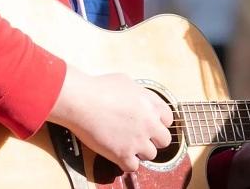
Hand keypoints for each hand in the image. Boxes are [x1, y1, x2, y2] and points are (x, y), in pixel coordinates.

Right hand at [48, 70, 172, 172]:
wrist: (81, 101)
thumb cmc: (98, 88)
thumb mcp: (126, 82)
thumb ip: (139, 94)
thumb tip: (138, 98)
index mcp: (152, 105)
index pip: (168, 119)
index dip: (158, 123)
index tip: (150, 125)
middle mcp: (149, 124)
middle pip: (164, 140)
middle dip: (153, 139)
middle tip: (140, 136)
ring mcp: (138, 140)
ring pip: (151, 155)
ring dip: (140, 151)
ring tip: (126, 144)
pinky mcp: (123, 154)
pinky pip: (133, 167)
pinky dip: (126, 163)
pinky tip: (118, 154)